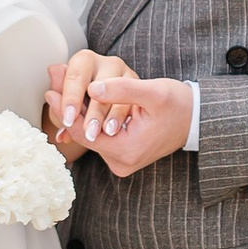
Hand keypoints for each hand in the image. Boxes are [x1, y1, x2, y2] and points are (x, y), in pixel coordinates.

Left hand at [53, 51, 194, 173]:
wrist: (197, 119)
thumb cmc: (178, 104)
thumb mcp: (152, 92)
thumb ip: (121, 90)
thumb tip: (91, 87)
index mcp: (127, 151)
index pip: (84, 132)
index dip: (66, 110)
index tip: (50, 90)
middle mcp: (121, 163)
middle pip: (84, 135)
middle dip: (69, 110)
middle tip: (51, 85)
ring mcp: (122, 162)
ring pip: (90, 136)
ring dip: (79, 114)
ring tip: (61, 90)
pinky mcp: (123, 156)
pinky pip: (99, 138)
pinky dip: (90, 121)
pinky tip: (81, 102)